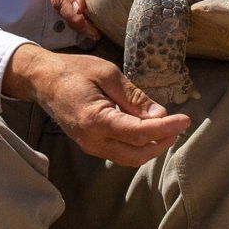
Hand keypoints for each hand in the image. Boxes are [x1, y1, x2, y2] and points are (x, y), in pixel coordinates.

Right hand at [5, 43, 187, 165]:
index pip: (140, 132)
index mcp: (96, 120)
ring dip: (152, 147)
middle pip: (137, 153)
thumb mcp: (108, 74)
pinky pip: (120, 153)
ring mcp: (90, 146)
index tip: (185, 119)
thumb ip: (134, 96)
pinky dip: (138, 145)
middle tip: (179, 125)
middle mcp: (93, 140)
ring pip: (130, 158)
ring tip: (167, 128)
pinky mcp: (90, 145)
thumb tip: (160, 114)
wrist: (42, 80)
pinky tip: (147, 129)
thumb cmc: (74, 71)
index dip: (166, 128)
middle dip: (162, 142)